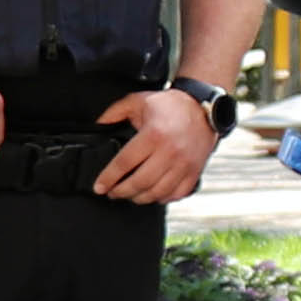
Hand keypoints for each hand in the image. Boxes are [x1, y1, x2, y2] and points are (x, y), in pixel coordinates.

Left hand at [96, 86, 216, 204]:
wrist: (202, 106)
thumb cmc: (170, 105)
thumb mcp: (138, 101)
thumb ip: (115, 112)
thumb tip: (98, 125)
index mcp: (153, 134)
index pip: (124, 163)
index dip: (108, 178)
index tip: (99, 187)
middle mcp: (170, 151)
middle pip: (139, 182)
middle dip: (121, 192)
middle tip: (112, 192)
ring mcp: (183, 164)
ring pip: (157, 192)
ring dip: (140, 198)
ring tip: (130, 195)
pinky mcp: (194, 171)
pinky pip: (176, 194)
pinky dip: (162, 198)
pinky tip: (153, 194)